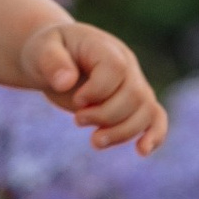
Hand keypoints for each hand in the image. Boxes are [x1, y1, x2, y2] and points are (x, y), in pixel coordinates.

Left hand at [23, 18, 167, 155]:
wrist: (54, 61)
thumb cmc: (47, 53)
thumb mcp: (41, 50)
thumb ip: (52, 62)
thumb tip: (65, 82)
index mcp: (105, 47)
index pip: (116, 69)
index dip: (98, 90)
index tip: (77, 100)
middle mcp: (127, 64)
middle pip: (135, 94)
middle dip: (106, 115)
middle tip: (77, 120)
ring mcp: (134, 84)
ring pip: (147, 111)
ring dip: (123, 132)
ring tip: (95, 142)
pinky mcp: (134, 103)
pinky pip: (156, 117)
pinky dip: (154, 135)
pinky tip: (142, 151)